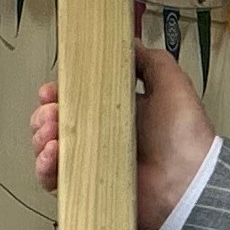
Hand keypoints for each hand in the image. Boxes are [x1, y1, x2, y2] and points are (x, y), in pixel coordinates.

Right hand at [31, 44, 218, 229]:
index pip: (74, 98)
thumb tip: (130, 42)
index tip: (52, 89)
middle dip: (45, 113)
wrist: (188, 182)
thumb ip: (151, 61)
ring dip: (41, 137)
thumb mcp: (173, 85)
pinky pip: (52, 178)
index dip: (59, 92)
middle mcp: (100, 136)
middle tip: (52, 112)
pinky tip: (52, 154)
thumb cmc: (184, 137)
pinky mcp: (85, 187)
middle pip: (54, 121)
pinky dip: (44, 166)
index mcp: (115, 111)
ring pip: (48, 147)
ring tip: (51, 133)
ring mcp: (90, 162)